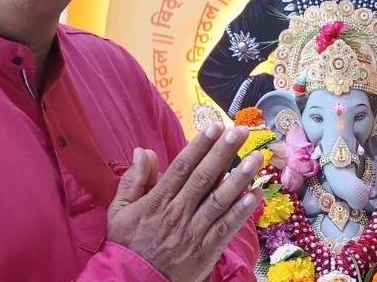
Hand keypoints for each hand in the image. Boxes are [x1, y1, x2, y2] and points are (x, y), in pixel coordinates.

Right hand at [107, 123, 262, 281]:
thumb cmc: (128, 244)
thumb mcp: (120, 210)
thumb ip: (133, 180)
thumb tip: (144, 151)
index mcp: (158, 200)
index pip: (182, 167)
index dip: (200, 145)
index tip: (214, 126)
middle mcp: (178, 212)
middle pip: (204, 177)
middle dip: (223, 152)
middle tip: (240, 131)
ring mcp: (194, 232)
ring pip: (219, 200)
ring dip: (240, 178)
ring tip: (256, 158)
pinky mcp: (206, 251)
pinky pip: (226, 228)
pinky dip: (242, 212)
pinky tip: (255, 195)